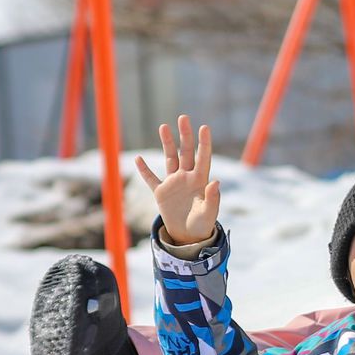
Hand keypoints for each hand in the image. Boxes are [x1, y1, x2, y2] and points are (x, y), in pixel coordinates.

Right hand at [133, 115, 220, 245]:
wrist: (188, 236)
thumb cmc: (202, 224)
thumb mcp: (209, 213)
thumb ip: (212, 198)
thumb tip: (216, 182)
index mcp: (200, 180)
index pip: (203, 157)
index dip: (204, 143)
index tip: (204, 127)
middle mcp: (187, 177)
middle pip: (185, 152)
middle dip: (185, 135)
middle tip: (183, 118)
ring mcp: (173, 183)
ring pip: (169, 158)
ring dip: (167, 143)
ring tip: (164, 126)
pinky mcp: (161, 192)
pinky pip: (151, 179)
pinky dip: (144, 170)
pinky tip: (139, 159)